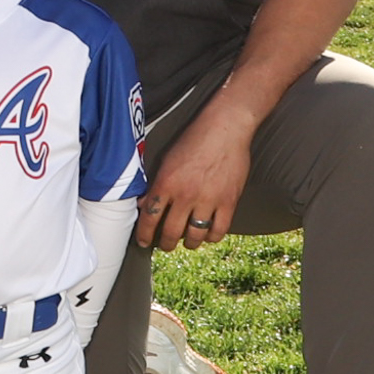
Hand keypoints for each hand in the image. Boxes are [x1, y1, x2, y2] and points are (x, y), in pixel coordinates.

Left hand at [138, 97, 257, 249]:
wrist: (225, 128)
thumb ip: (156, 184)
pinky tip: (208, 235)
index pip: (150, 217)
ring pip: (195, 236)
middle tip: (165, 245)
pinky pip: (219, 230)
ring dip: (189, 243)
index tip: (144, 242)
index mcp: (166, 183)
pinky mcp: (229, 201)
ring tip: (187, 242)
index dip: (144, 234)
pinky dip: (212, 237)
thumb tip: (144, 204)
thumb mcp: (166, 159)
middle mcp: (186, 195)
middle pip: (171, 232)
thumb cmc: (193, 140)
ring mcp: (208, 200)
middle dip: (165, 244)